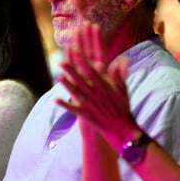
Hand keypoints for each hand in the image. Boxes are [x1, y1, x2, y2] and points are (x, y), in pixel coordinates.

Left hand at [55, 21, 137, 147]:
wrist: (122, 129)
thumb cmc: (122, 107)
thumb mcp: (123, 90)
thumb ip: (120, 75)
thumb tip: (124, 59)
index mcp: (104, 87)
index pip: (91, 71)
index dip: (83, 61)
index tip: (76, 51)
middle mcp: (95, 95)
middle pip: (81, 81)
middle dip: (71, 71)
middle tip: (61, 61)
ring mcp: (90, 105)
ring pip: (76, 93)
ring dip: (67, 85)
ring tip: (59, 76)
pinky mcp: (86, 115)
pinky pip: (74, 109)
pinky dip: (65, 105)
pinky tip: (55, 99)